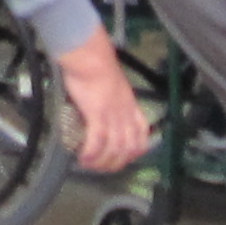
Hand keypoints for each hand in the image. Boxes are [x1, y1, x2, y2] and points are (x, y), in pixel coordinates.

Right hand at [53, 33, 147, 172]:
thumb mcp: (112, 83)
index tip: (123, 157)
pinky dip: (91, 153)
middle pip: (129, 147)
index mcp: (130, 105)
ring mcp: (113, 115)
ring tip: (89, 165)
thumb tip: (98, 105)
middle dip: (116, 163)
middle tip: (101, 167)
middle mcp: (125, 113)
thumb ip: (110, 97)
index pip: (142, 134)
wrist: (91, 57)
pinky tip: (83, 157)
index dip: (135, 150)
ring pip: (115, 149)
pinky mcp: (98, 114)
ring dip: (102, 162)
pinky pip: (98, 141)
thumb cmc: (97, 65)